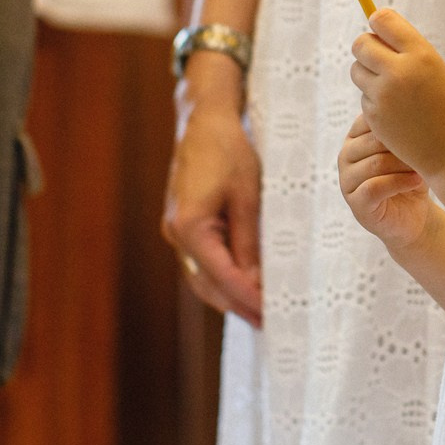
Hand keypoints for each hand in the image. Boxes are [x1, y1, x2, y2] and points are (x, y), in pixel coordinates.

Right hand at [163, 71, 264, 324]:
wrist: (203, 122)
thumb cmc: (228, 151)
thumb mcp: (248, 196)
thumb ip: (249, 241)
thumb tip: (256, 280)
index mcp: (190, 226)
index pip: (222, 275)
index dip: (247, 298)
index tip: (269, 313)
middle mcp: (176, 233)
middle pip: (207, 284)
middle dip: (237, 304)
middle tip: (268, 322)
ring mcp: (175, 231)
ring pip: (201, 277)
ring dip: (227, 296)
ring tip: (258, 312)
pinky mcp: (181, 225)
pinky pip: (200, 261)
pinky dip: (219, 277)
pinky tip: (242, 284)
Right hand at [338, 114, 436, 248]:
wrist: (414, 216)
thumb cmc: (412, 175)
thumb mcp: (410, 147)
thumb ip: (406, 127)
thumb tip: (422, 101)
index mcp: (356, 136)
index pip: (371, 118)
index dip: (399, 122)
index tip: (425, 127)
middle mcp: (346, 155)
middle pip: (373, 141)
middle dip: (402, 145)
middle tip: (428, 149)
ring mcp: (347, 180)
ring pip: (375, 164)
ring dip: (404, 165)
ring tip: (424, 166)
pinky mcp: (356, 203)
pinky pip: (374, 187)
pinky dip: (399, 183)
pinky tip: (416, 181)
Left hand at [348, 9, 444, 179]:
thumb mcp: (441, 71)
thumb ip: (412, 53)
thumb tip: (381, 36)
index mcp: (421, 54)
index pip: (382, 19)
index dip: (380, 22)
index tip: (385, 31)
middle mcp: (399, 71)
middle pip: (360, 43)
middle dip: (369, 47)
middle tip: (382, 57)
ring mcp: (383, 95)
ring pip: (357, 69)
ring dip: (368, 72)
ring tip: (392, 85)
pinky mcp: (374, 116)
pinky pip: (364, 95)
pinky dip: (375, 98)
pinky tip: (397, 110)